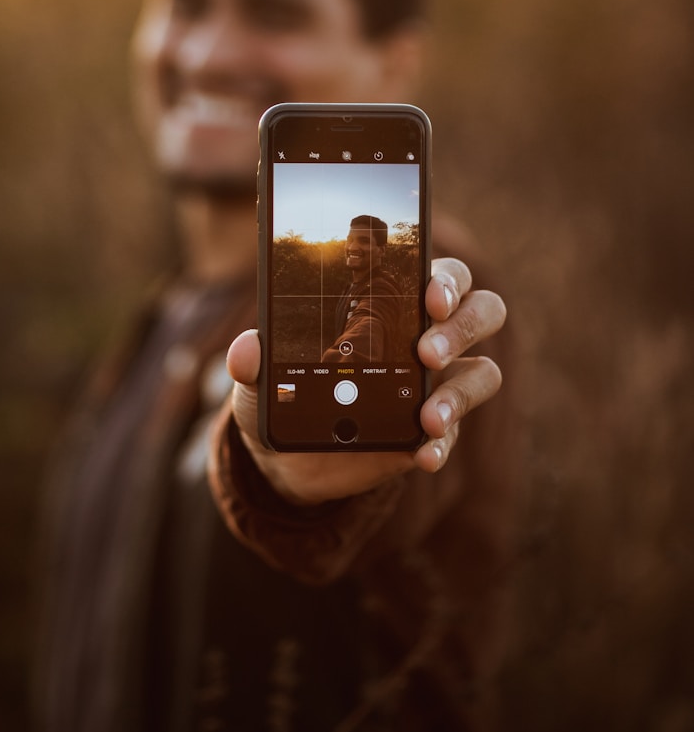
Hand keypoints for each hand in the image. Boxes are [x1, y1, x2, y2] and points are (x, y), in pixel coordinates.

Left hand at [225, 257, 504, 504]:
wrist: (289, 457)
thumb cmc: (285, 392)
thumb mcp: (262, 376)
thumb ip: (256, 359)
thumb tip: (248, 350)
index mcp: (390, 303)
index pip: (439, 274)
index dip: (445, 279)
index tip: (429, 296)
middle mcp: (425, 336)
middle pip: (480, 311)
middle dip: (463, 325)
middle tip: (426, 352)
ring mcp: (436, 385)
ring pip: (483, 372)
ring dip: (461, 392)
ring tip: (427, 416)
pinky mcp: (432, 430)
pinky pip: (455, 432)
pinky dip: (443, 443)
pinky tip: (422, 454)